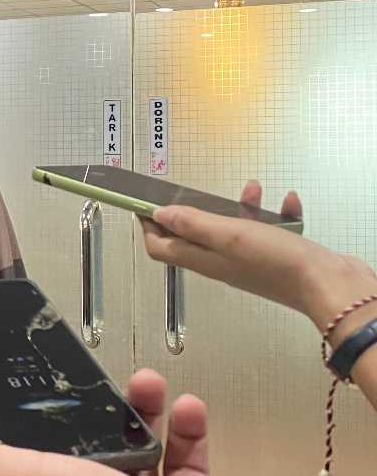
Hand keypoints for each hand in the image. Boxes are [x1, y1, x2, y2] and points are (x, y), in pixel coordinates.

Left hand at [0, 370, 268, 475]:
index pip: (18, 461)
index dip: (18, 421)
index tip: (26, 379)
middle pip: (80, 450)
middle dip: (86, 408)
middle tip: (95, 376)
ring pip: (134, 452)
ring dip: (139, 410)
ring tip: (147, 381)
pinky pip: (185, 466)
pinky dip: (186, 432)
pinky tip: (187, 405)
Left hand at [141, 181, 376, 327]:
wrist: (331, 286)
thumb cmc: (277, 263)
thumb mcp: (227, 235)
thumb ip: (193, 224)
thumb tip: (158, 215)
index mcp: (205, 260)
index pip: (162, 247)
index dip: (149, 225)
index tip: (144, 202)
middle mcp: (224, 262)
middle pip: (194, 235)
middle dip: (194, 209)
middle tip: (194, 190)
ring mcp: (251, 260)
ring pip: (236, 227)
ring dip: (241, 206)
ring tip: (253, 189)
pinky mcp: (278, 256)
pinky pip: (271, 229)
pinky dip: (277, 213)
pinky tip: (287, 203)